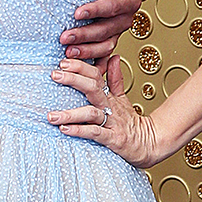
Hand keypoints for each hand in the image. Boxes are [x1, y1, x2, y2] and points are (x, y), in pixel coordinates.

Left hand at [46, 55, 162, 167]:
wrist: (149, 144)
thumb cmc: (130, 123)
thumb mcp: (122, 98)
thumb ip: (115, 79)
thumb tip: (113, 57)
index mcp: (110, 96)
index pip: (96, 75)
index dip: (81, 67)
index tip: (63, 62)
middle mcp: (110, 107)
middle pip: (93, 87)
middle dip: (73, 79)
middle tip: (55, 74)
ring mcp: (112, 122)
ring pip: (90, 113)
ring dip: (70, 114)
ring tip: (51, 115)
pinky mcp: (113, 139)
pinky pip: (95, 133)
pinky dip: (80, 130)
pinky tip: (65, 129)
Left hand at [59, 0, 140, 59]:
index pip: (114, 6)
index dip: (97, 10)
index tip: (77, 12)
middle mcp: (125, 16)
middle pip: (107, 30)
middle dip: (85, 35)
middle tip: (65, 37)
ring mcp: (116, 29)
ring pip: (105, 45)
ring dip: (87, 51)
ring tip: (68, 52)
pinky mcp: (108, 37)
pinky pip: (102, 52)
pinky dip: (91, 60)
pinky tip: (76, 62)